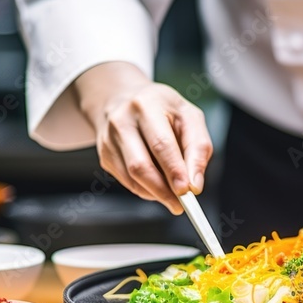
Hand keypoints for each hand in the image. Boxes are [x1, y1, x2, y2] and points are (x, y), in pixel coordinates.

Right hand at [75, 62, 212, 214]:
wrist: (125, 98)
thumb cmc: (163, 109)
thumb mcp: (189, 117)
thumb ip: (198, 148)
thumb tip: (194, 184)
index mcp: (146, 105)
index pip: (160, 143)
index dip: (174, 171)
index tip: (187, 191)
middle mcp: (122, 120)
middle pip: (140, 165)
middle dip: (164, 190)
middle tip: (181, 204)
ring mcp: (108, 139)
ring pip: (132, 178)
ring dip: (156, 193)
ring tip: (173, 196)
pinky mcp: (104, 155)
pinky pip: (127, 182)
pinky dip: (146, 189)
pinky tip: (157, 184)